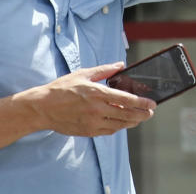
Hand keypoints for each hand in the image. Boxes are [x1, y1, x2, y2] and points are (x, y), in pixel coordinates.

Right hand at [23, 63, 156, 136]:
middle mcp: (97, 109)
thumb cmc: (62, 88)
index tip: (152, 104)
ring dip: (132, 122)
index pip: (126, 99)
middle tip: (150, 113)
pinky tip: (123, 122)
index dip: (142, 103)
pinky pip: (109, 131)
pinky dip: (119, 127)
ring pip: (120, 125)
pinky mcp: (88, 131)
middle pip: (127, 114)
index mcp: (97, 93)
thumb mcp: (83, 74)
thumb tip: (120, 65)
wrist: (43, 108)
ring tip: (140, 118)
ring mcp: (93, 122)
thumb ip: (104, 70)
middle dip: (142, 114)